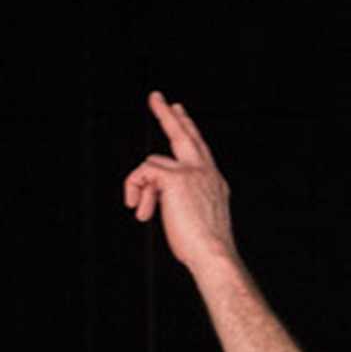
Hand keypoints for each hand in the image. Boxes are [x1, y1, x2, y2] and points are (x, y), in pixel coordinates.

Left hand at [119, 91, 239, 277]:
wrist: (214, 254)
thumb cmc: (206, 247)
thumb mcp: (197, 218)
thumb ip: (183, 200)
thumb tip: (155, 197)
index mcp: (213, 180)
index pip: (199, 147)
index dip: (188, 128)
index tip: (180, 111)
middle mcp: (206, 171)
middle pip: (184, 133)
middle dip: (167, 113)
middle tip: (156, 97)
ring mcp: (192, 171)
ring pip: (151, 163)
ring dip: (140, 187)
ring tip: (144, 212)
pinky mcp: (175, 177)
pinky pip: (143, 174)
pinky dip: (136, 192)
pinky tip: (142, 212)